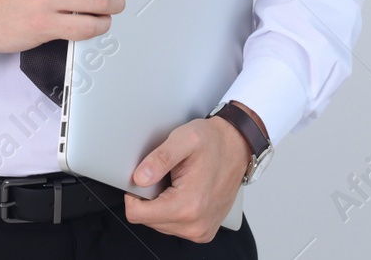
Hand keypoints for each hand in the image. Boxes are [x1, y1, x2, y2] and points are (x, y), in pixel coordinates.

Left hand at [123, 115, 250, 242]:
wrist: (238, 146)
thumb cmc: (213, 142)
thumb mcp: (184, 139)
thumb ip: (159, 159)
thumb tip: (139, 178)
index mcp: (187, 205)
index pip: (137, 214)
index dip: (133, 194)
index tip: (144, 178)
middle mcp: (195, 225)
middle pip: (147, 220)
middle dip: (150, 198)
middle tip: (166, 176)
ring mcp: (201, 231)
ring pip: (159, 224)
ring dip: (161, 204)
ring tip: (177, 183)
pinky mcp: (204, 231)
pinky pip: (174, 226)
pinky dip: (173, 210)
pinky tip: (184, 192)